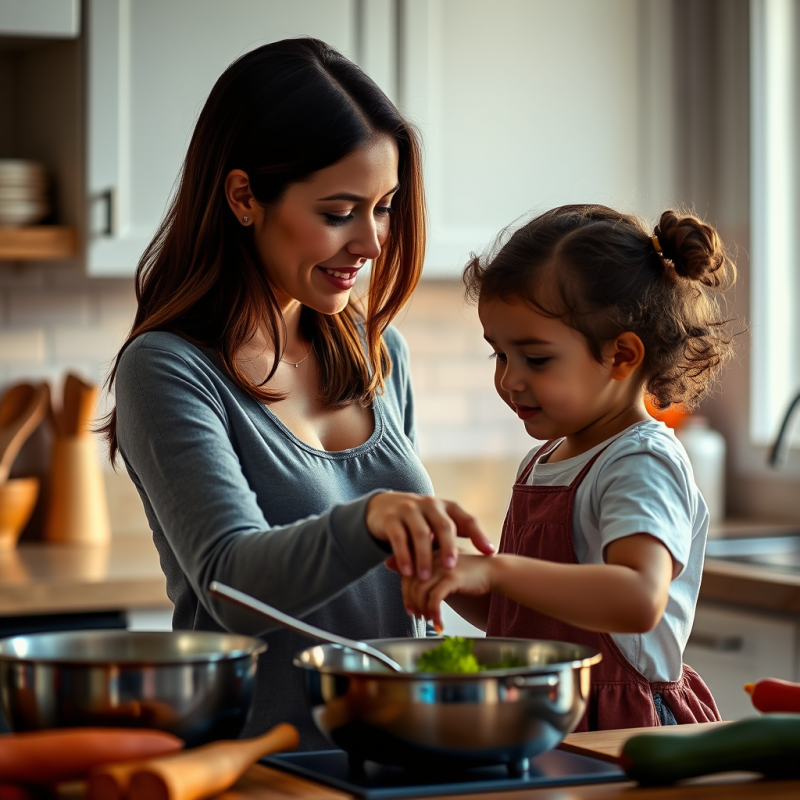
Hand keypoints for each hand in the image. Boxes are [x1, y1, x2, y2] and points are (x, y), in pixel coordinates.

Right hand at [366, 491, 493, 580]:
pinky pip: (398, 538)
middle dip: (448, 547)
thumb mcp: (440, 522)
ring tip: (425, 578)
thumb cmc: (420, 520)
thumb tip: (491, 552)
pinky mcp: (391, 518)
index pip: (467, 519)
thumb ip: (463, 533)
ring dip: (424, 557)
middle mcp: (429, 504)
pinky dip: (403, 556)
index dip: (479, 535)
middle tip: (450, 568)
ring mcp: (409, 509)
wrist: (383, 506)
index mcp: (446, 506)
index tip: (489, 553)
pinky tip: (407, 572)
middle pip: (443, 525)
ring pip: (420, 533)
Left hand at [398, 553, 494, 631]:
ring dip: (423, 610)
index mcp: (428, 554)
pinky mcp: (452, 577)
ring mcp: (442, 567)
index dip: (406, 594)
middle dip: (413, 604)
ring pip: (420, 592)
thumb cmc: (467, 571)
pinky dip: (434, 613)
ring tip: (430, 619)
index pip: (406, 574)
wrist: (493, 570)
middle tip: (419, 616)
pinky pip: (435, 599)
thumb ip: (418, 567)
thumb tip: (388, 563)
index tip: (411, 608)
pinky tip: (439, 623)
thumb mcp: (440, 567)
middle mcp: (432, 558)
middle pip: (411, 584)